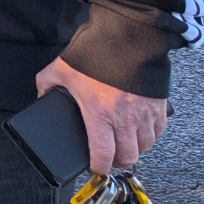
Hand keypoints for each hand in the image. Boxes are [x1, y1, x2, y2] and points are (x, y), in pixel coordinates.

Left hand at [36, 57, 169, 177]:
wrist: (127, 37)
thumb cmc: (95, 54)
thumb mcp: (61, 70)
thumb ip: (46, 85)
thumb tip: (42, 95)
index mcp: (99, 114)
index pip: (103, 155)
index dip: (98, 167)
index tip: (94, 167)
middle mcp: (125, 118)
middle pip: (128, 157)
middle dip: (117, 160)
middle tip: (109, 155)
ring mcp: (145, 113)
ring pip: (145, 146)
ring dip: (134, 148)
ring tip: (122, 141)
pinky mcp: (160, 106)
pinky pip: (159, 131)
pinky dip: (149, 135)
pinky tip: (138, 128)